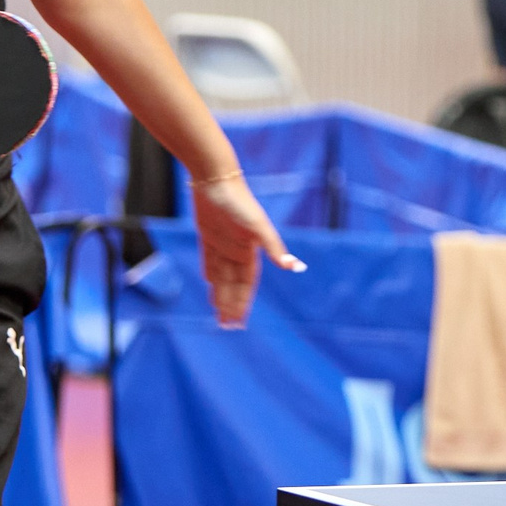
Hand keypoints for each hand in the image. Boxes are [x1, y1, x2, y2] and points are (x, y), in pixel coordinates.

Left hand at [192, 170, 301, 328]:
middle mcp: (238, 250)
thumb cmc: (239, 202)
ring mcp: (223, 243)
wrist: (217, 178)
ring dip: (220, 294)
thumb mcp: (258, 227)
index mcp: (250, 251)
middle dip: (231, 305)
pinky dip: (210, 274)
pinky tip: (209, 283)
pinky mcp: (209, 235)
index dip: (243, 303)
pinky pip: (210, 260)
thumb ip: (275, 248)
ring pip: (221, 276)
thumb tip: (296, 267)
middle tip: (227, 327)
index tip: (238, 323)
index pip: (247, 284)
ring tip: (218, 313)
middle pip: (234, 284)